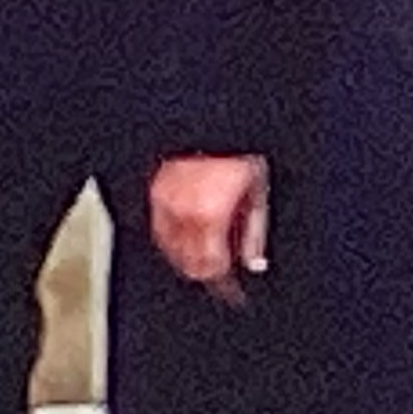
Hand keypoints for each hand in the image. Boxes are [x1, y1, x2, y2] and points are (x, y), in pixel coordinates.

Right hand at [151, 154, 268, 305]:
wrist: (213, 120)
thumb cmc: (239, 151)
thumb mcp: (258, 193)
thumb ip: (254, 234)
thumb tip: (253, 263)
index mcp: (208, 217)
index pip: (210, 269)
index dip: (224, 286)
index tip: (233, 293)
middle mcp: (181, 213)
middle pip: (187, 264)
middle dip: (206, 275)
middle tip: (222, 278)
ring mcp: (163, 201)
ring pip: (169, 249)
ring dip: (187, 259)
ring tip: (207, 258)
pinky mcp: (154, 190)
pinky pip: (160, 228)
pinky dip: (173, 239)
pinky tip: (189, 237)